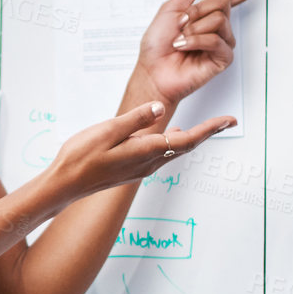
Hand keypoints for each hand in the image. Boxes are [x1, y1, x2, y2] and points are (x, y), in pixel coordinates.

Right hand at [45, 100, 236, 200]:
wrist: (63, 185)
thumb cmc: (80, 158)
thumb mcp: (108, 131)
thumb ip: (136, 120)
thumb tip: (160, 108)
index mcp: (145, 152)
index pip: (187, 140)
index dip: (210, 129)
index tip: (229, 120)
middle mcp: (147, 164)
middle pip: (185, 147)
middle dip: (207, 133)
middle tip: (225, 122)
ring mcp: (140, 170)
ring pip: (173, 152)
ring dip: (191, 139)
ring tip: (204, 128)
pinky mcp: (131, 171)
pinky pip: (160, 156)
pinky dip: (173, 144)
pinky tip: (169, 136)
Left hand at [136, 0, 253, 104]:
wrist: (152, 70)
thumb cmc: (158, 44)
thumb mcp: (171, 7)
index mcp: (207, 12)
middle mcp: (218, 25)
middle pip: (223, 1)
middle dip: (198, 9)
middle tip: (182, 22)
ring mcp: (222, 41)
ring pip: (219, 19)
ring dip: (194, 27)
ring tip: (181, 38)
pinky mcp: (223, 57)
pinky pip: (215, 39)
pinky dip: (195, 41)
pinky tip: (184, 46)